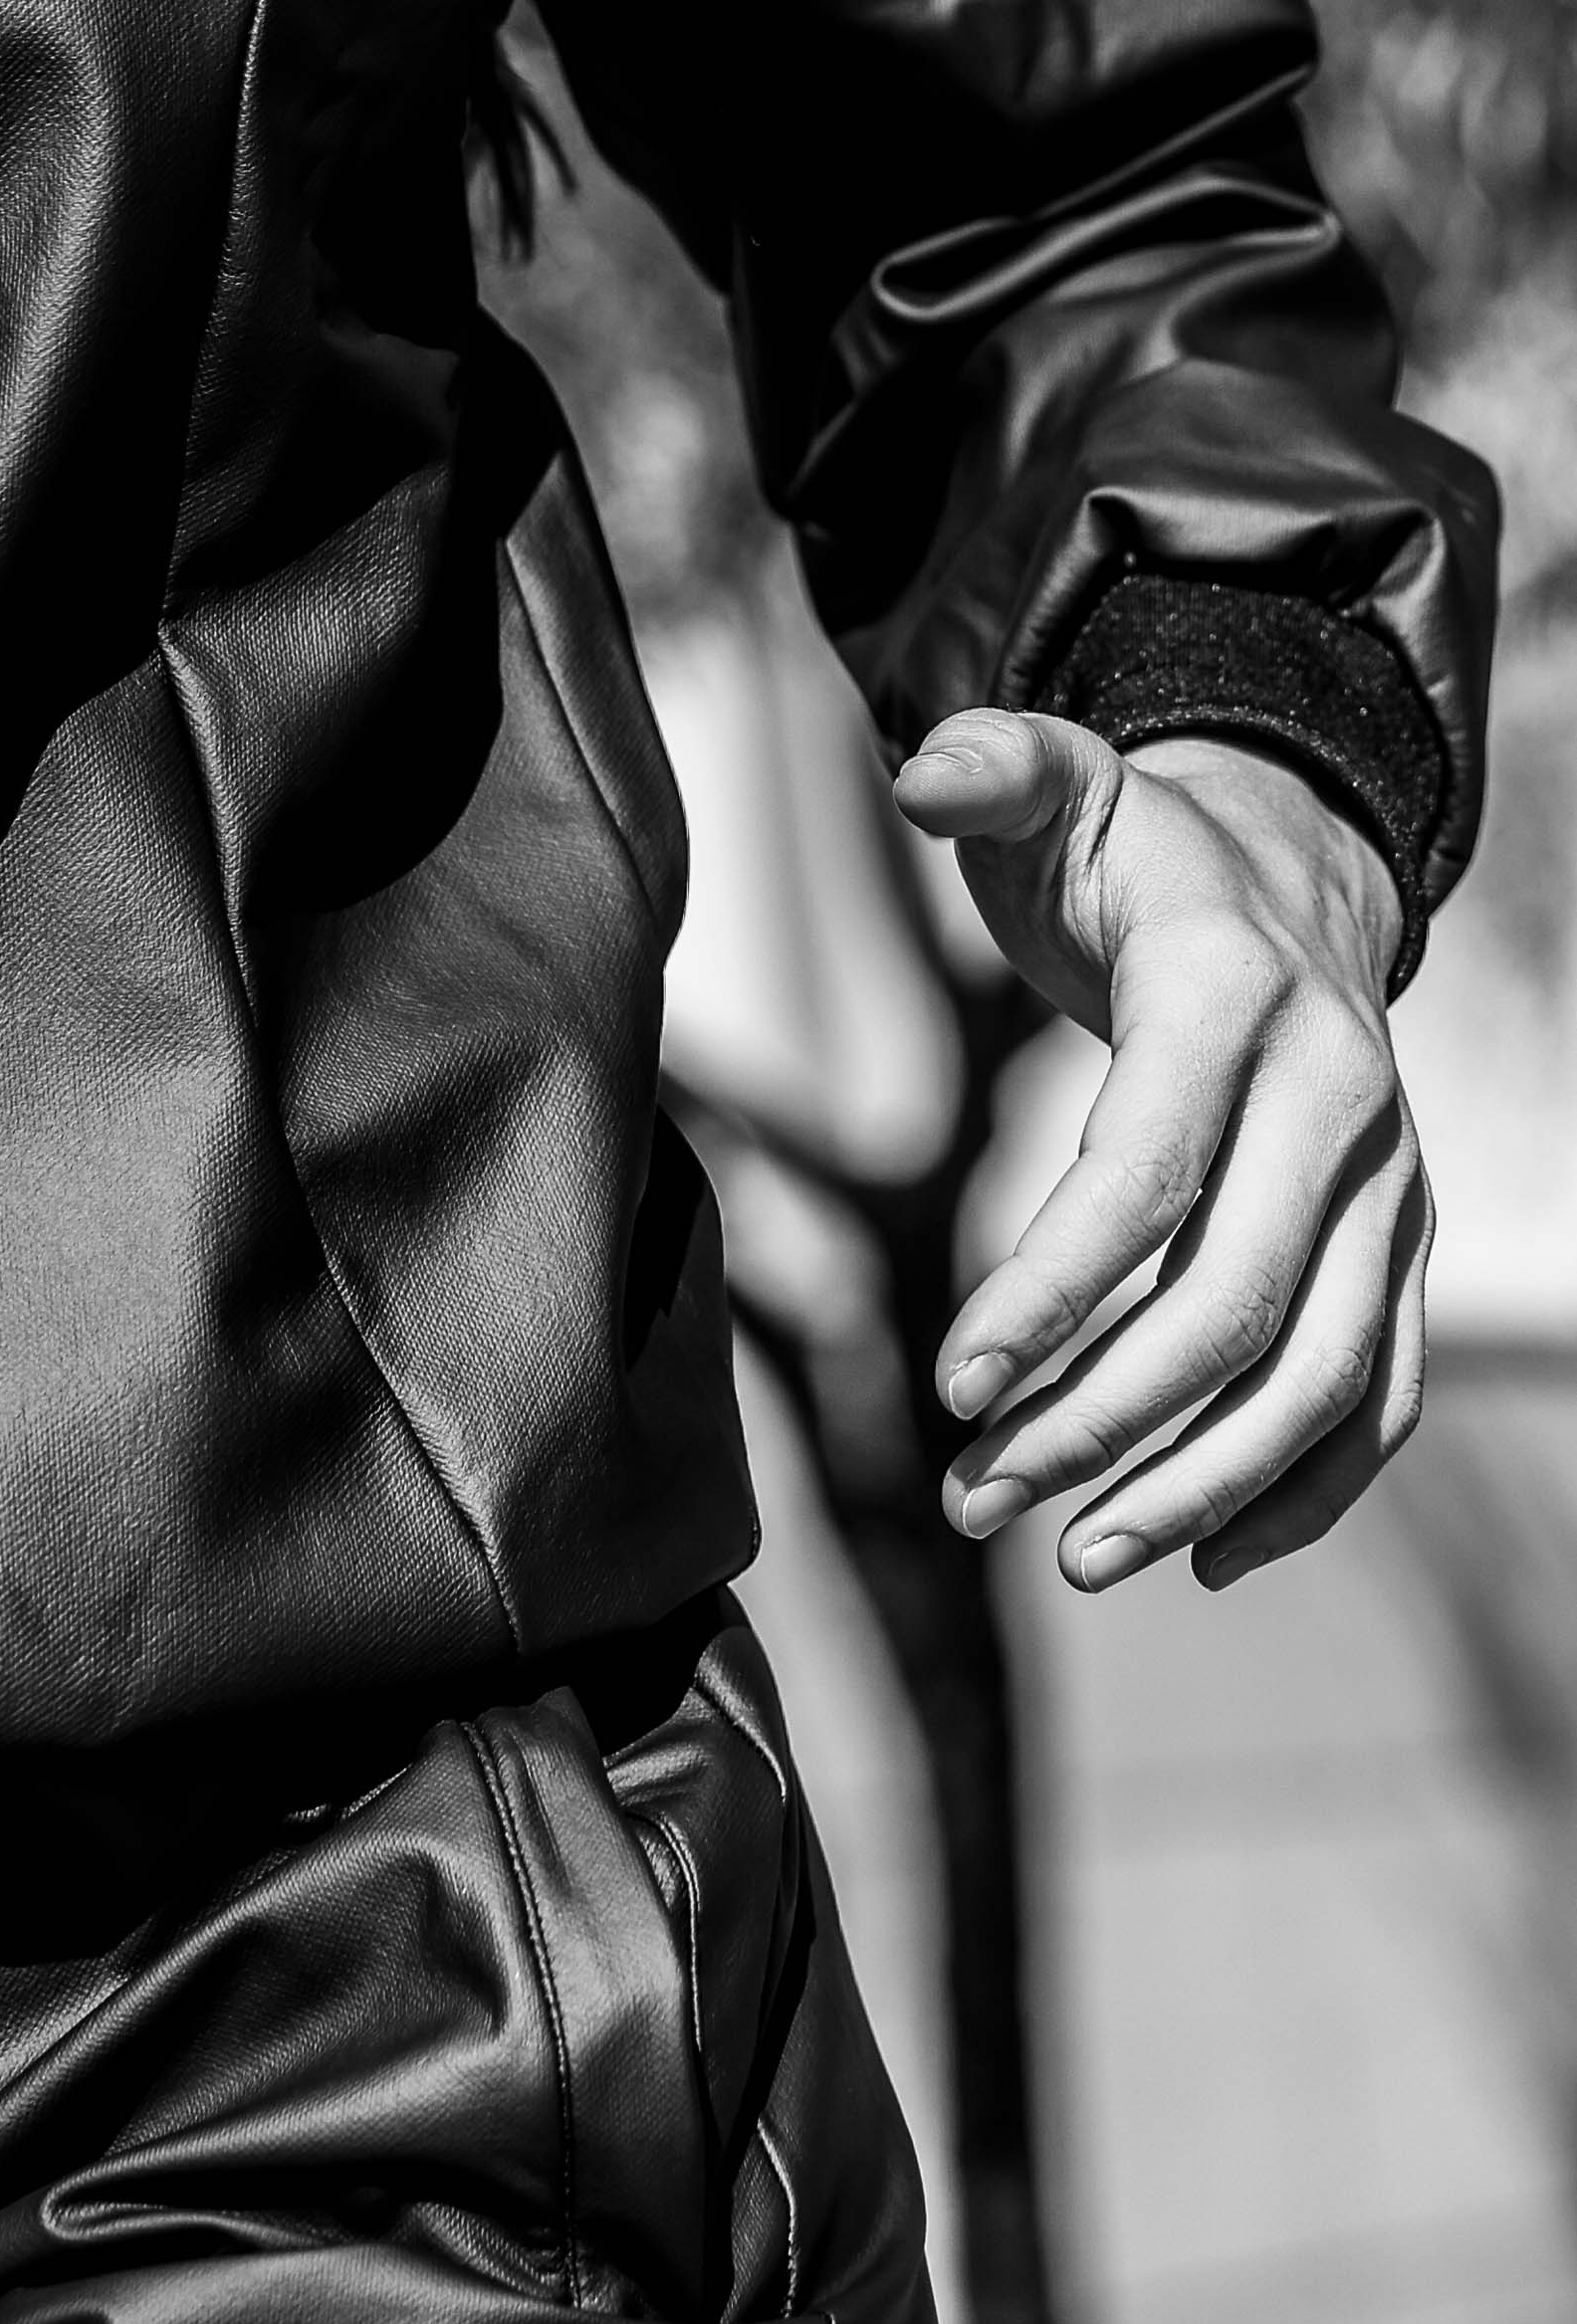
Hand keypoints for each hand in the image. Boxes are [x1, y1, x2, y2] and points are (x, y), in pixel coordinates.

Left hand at [889, 708, 1424, 1594]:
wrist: (1294, 870)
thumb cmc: (1138, 853)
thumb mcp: (1059, 785)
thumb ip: (992, 769)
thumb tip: (924, 776)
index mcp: (1238, 997)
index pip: (1147, 1174)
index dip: (1051, 1289)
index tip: (952, 1386)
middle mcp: (1341, 1098)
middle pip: (1235, 1303)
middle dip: (1102, 1419)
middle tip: (975, 1496)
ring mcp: (1387, 1183)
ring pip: (1320, 1374)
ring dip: (1198, 1482)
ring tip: (1067, 1554)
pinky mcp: (1399, 1243)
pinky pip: (1378, 1393)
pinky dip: (1305, 1490)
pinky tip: (1202, 1553)